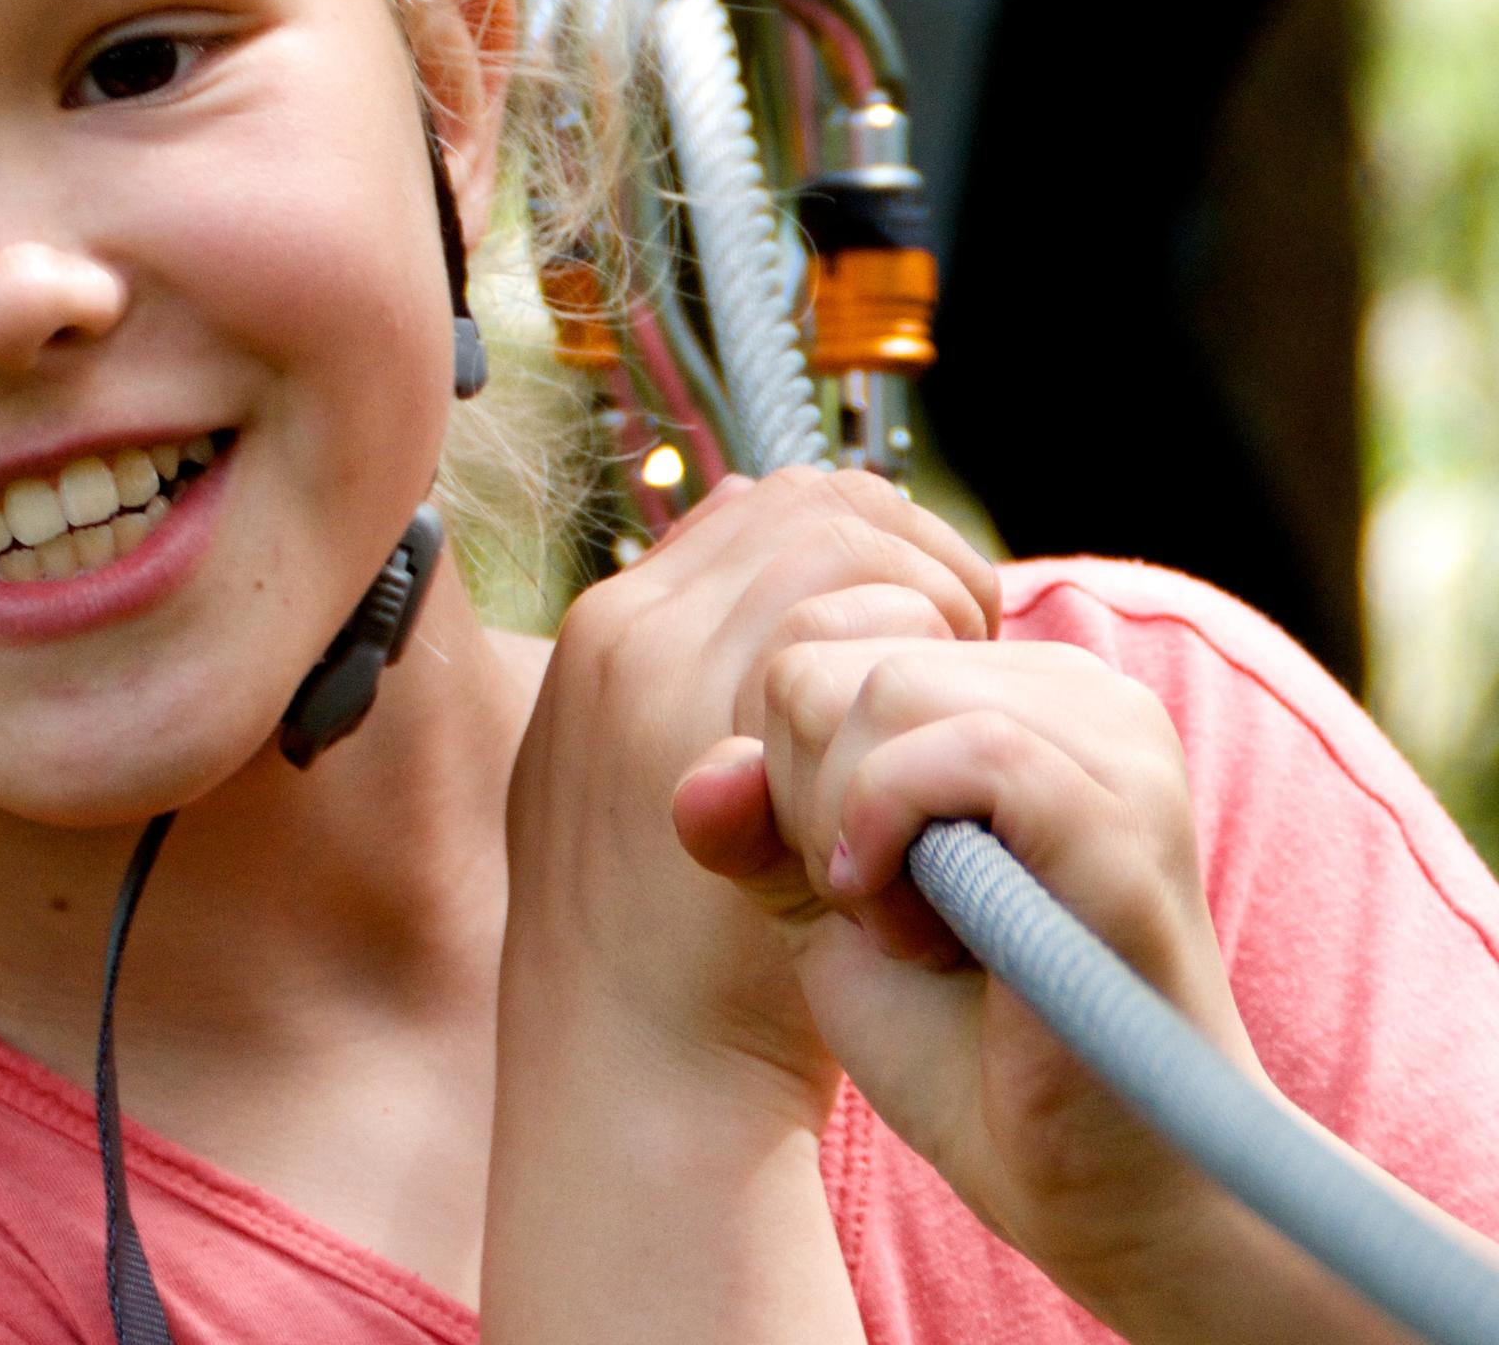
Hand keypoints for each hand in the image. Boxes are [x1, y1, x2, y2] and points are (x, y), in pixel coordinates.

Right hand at [507, 467, 999, 1118]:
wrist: (638, 1055)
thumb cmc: (665, 948)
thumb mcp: (664, 802)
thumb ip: (707, 709)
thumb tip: (796, 629)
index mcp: (607, 634)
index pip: (763, 507)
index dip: (861, 545)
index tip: (918, 623)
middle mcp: (626, 625)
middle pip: (810, 500)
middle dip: (908, 552)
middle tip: (962, 640)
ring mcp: (674, 661)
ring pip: (843, 532)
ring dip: (926, 588)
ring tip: (961, 677)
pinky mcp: (743, 719)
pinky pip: (861, 609)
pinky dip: (929, 636)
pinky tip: (948, 715)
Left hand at [673, 629, 1290, 1333]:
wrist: (1086, 1184)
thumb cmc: (959, 1041)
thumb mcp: (818, 902)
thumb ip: (755, 819)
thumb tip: (702, 776)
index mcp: (1003, 685)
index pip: (808, 637)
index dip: (781, 765)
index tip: (849, 875)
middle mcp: (1071, 688)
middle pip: (827, 655)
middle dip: (806, 793)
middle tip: (881, 907)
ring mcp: (1110, 743)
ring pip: (883, 690)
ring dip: (848, 826)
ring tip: (913, 926)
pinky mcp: (1120, 815)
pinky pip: (958, 750)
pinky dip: (891, 834)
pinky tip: (910, 927)